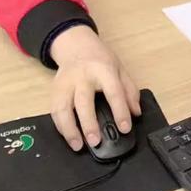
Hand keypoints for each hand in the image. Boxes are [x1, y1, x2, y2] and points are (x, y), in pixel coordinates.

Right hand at [48, 24, 140, 150]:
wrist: (76, 44)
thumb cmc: (100, 59)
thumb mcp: (120, 69)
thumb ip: (130, 91)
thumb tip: (135, 112)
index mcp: (103, 69)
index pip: (114, 92)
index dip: (120, 111)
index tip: (125, 128)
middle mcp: (83, 76)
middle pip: (84, 101)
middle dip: (89, 124)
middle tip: (95, 142)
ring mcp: (66, 83)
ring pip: (63, 108)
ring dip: (69, 129)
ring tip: (77, 145)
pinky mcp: (55, 89)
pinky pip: (54, 111)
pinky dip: (60, 126)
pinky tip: (68, 136)